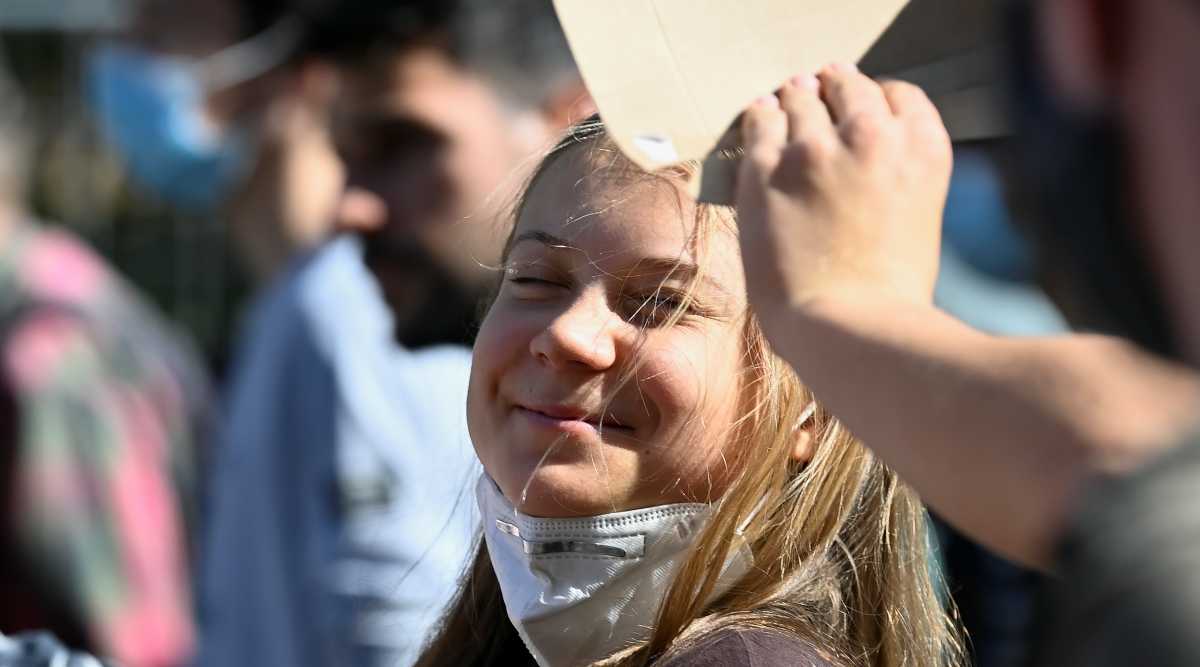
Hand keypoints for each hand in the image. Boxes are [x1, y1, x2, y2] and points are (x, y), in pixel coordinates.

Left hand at [734, 64, 952, 331]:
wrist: (850, 325)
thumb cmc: (891, 296)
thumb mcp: (919, 221)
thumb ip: (898, 181)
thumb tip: (867, 174)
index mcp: (923, 149)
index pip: (899, 95)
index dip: (877, 97)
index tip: (864, 106)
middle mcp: (872, 135)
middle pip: (848, 86)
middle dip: (835, 89)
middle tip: (821, 90)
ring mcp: (815, 147)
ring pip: (800, 97)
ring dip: (795, 99)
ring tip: (787, 100)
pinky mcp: (766, 167)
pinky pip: (760, 121)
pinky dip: (761, 116)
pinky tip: (760, 116)